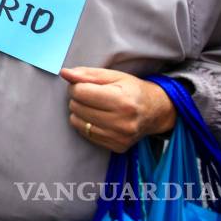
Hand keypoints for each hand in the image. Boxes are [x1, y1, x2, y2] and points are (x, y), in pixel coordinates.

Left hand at [60, 67, 176, 152]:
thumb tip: (65, 73)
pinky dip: (86, 124)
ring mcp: (119, 137)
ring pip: (77, 122)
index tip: (84, 85)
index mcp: (122, 100)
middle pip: (76, 106)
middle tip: (91, 95)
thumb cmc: (132, 90)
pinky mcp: (116, 146)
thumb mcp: (113, 76)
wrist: (155, 112)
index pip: (80, 92)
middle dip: (78, 98)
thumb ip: (87, 74)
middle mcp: (122, 122)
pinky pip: (85, 133)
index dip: (77, 86)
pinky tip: (98, 118)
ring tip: (94, 106)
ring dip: (80, 111)